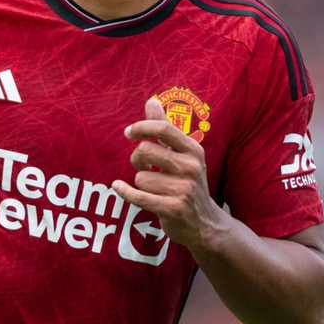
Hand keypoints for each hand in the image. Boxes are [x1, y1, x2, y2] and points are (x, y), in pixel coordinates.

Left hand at [112, 98, 225, 249]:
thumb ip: (165, 127)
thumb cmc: (187, 182)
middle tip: (143, 166)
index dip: (142, 127)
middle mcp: (191, 168)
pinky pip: (138, 196)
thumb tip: (151, 101)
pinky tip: (118, 186)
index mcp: (193, 150)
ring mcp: (183, 190)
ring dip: (140, 182)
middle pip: (146, 150)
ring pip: (140, 177)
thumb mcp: (182, 154)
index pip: (164, 129)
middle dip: (137, 158)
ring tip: (154, 188)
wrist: (205, 223)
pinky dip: (124, 191)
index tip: (129, 132)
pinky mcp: (173, 209)